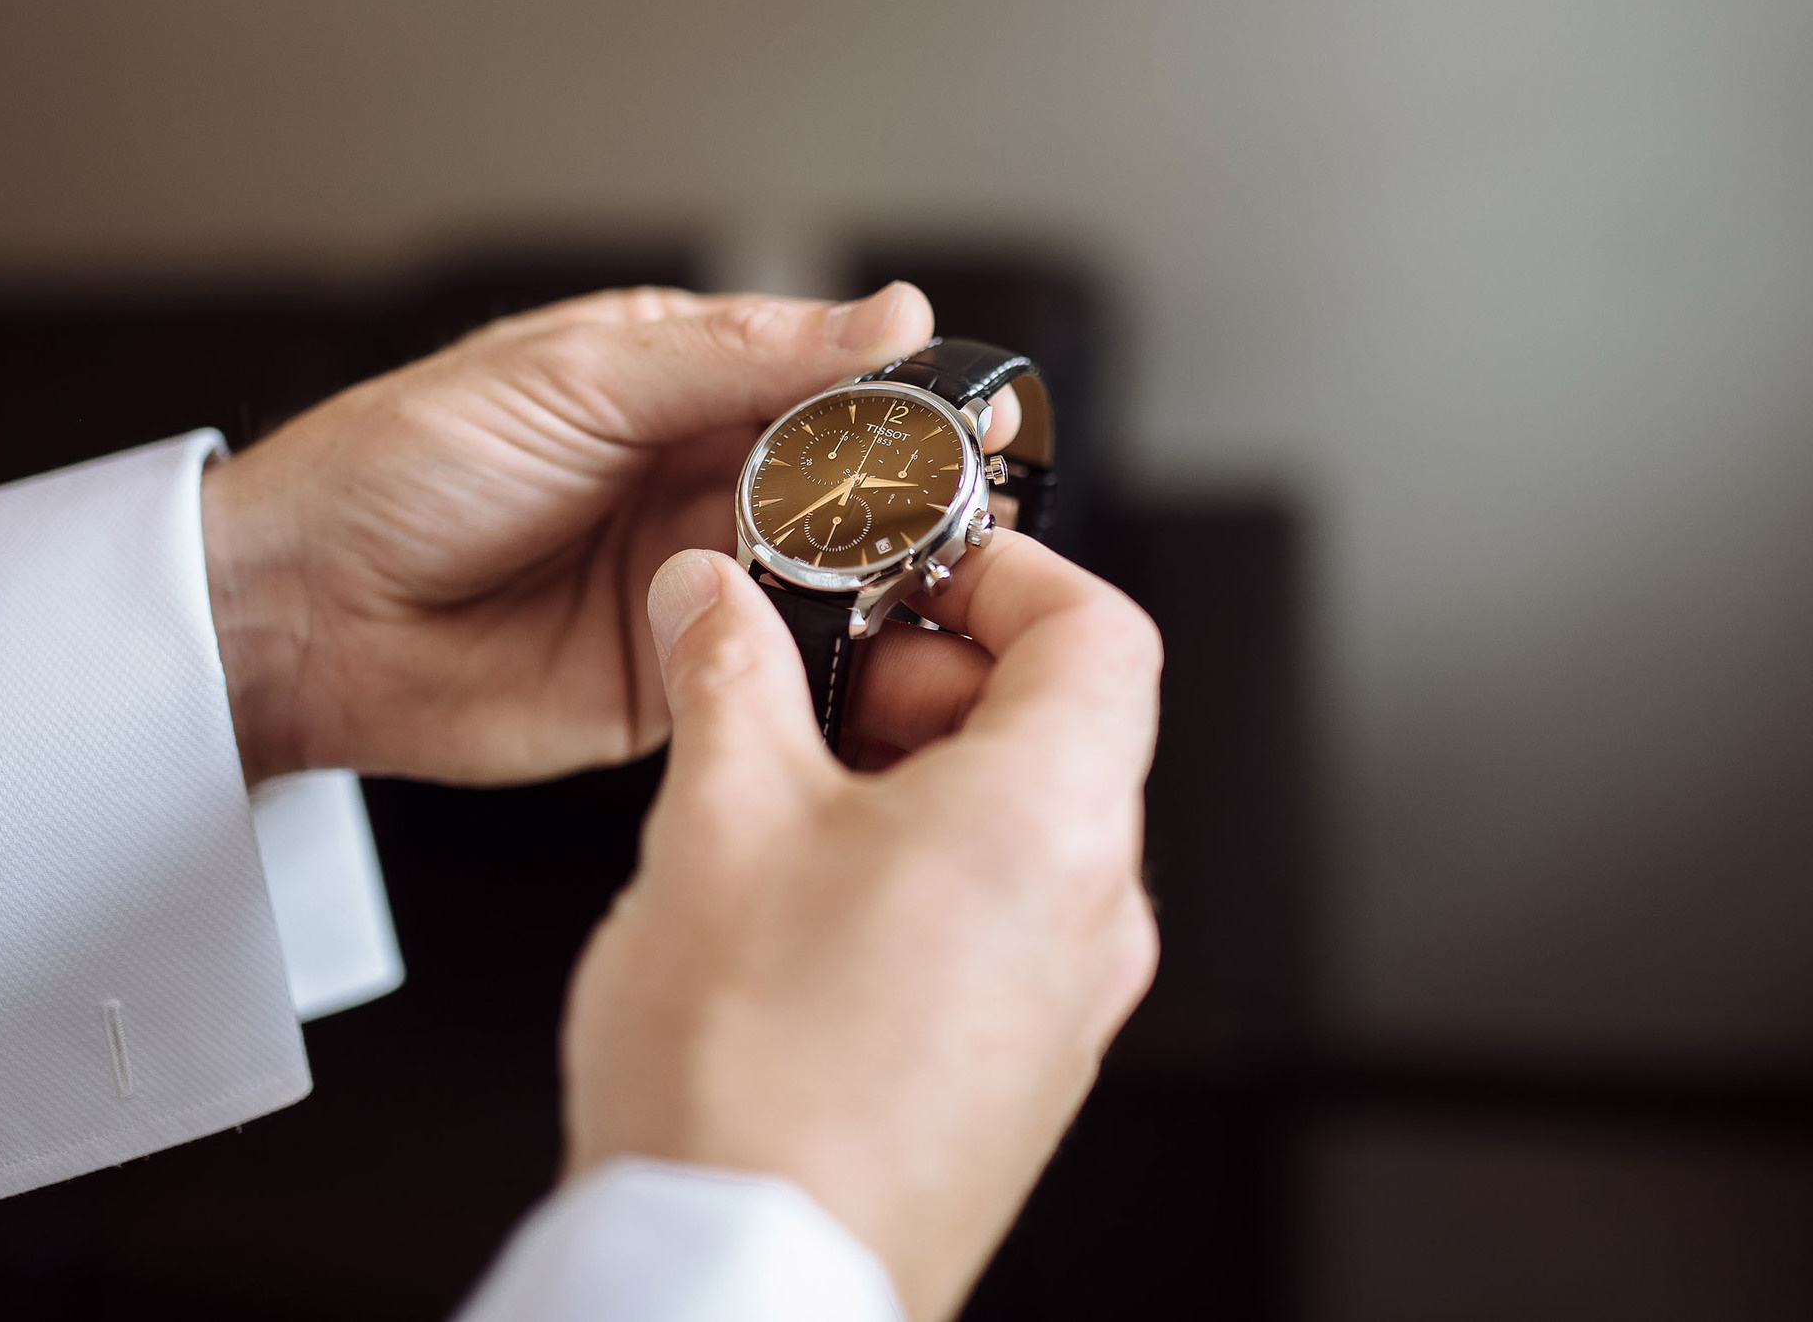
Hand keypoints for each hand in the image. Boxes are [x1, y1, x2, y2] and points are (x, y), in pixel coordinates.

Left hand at [200, 283, 948, 784]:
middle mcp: (703, 480)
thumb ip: (737, 356)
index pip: (834, 380)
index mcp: (684, 381)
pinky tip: (876, 661)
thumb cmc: (399, 465)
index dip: (911, 400)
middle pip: (856, 488)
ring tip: (942, 589)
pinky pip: (780, 675)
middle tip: (977, 516)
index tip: (983, 417)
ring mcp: (697, 584)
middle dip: (918, 501)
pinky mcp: (678, 681)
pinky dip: (832, 672)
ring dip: (888, 588)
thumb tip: (889, 315)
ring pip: (838, 584)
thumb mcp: (578, 375)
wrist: (297, 612)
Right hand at [560, 534, 1161, 1319]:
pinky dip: (916, 868)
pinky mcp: (1016, 1077)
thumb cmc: (753, 1083)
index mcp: (1054, 818)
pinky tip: (797, 899)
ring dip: (909, 773)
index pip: (1098, 627)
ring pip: (1018, 827)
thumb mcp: (717, 817)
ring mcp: (1065, 1008)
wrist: (743, 1283)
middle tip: (806, 675)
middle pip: (1058, 724)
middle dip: (925, 674)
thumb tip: (714, 600)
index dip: (1002, 568)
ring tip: (778, 789)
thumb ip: (726, 671)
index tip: (906, 564)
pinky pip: (996, 923)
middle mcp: (1093, 913)